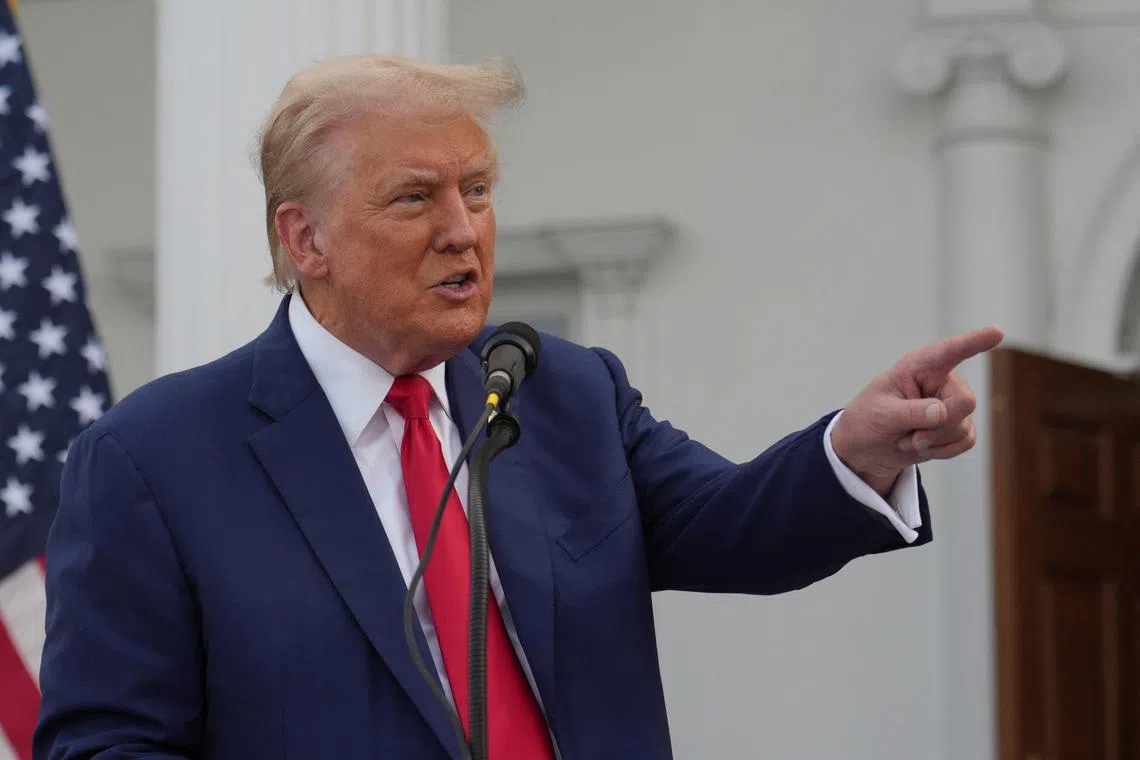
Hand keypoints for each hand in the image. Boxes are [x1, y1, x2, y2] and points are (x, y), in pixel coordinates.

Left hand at [830, 326, 1004, 495]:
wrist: (868, 448)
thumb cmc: (868, 420)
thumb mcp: (880, 414)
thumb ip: (909, 412)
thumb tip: (942, 412)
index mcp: (919, 366)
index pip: (949, 351)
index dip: (974, 342)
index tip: (997, 332)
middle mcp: (941, 381)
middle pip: (965, 401)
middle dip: (938, 426)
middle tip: (910, 434)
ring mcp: (952, 403)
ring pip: (963, 426)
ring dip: (933, 441)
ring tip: (908, 438)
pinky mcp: (958, 426)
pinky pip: (966, 441)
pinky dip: (942, 451)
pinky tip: (922, 446)